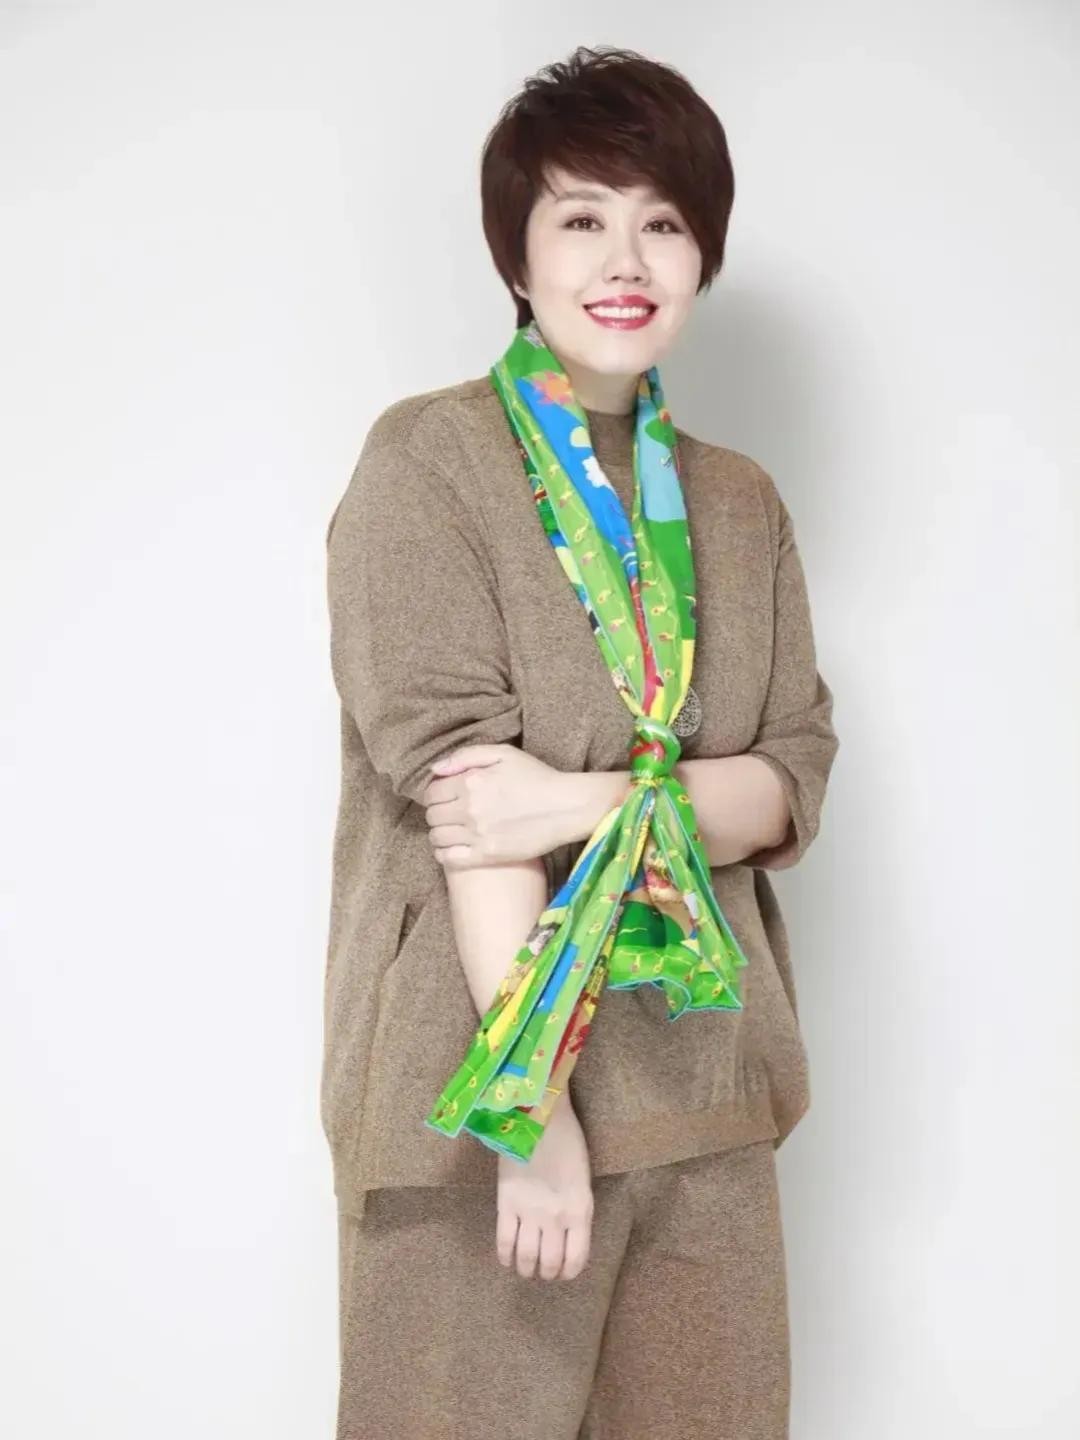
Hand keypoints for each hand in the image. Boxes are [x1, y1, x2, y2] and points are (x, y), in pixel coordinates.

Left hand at [420, 744, 579, 868]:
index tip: (443, 796)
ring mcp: (478, 834)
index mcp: (471, 782)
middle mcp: (470, 809)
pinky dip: (443, 853)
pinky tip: (450, 848)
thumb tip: (435, 769)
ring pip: (437, 837)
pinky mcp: (488, 855)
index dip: (434, 793)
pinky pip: (450, 858)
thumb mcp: (504, 754)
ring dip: (438, 832)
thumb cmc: (537, 777)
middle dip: (436, 812)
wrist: (566, 807)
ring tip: (451, 829)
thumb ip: (466, 756)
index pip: (431, 792)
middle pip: (432, 815)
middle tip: (448, 812)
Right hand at [495, 1097, 593, 1280]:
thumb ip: (576, 1208)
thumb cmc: (567, 1140)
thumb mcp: (582, 1179)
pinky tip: (507, 1257)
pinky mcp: (507, 1202)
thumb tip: (567, 1233)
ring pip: (526, 1258)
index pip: (576, 1259)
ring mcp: (530, 1211)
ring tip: (525, 1267)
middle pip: (549, 1264)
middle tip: (543, 1269)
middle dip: (547, 1273)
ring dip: (526, 1268)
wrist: (539, 1114)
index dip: (569, 1271)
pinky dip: (505, 1256)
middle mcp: (557, 1217)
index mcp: (581, 1210)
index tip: (563, 1271)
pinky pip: (504, 1241)